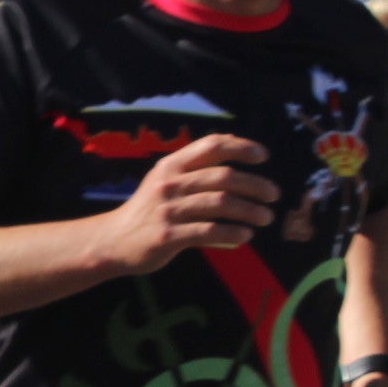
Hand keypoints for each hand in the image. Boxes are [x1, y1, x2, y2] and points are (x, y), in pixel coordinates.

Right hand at [103, 133, 278, 272]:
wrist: (113, 241)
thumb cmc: (148, 209)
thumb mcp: (165, 180)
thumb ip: (195, 166)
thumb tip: (234, 145)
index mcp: (171, 165)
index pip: (211, 146)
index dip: (241, 147)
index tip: (263, 156)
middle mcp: (169, 183)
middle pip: (223, 177)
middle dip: (255, 184)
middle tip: (274, 195)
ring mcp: (168, 210)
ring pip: (220, 204)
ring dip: (250, 210)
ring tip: (265, 217)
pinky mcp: (168, 236)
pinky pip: (209, 231)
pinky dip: (232, 233)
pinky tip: (245, 236)